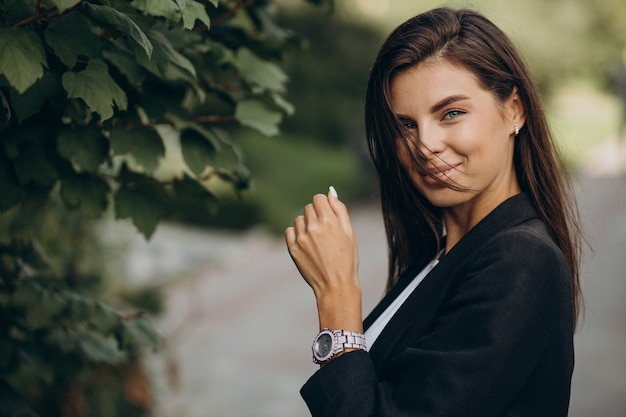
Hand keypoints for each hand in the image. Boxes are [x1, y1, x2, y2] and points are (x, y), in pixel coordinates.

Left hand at [285, 189, 362, 331]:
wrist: (336, 285)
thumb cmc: (347, 259)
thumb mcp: (349, 232)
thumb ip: (340, 210)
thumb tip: (330, 192)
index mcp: (329, 221)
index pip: (318, 199)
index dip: (323, 206)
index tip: (327, 216)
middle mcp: (313, 227)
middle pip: (308, 208)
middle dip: (315, 215)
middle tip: (325, 232)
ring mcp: (301, 238)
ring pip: (299, 219)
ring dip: (306, 225)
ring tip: (317, 241)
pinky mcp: (293, 249)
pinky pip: (290, 231)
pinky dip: (296, 234)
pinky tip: (307, 244)